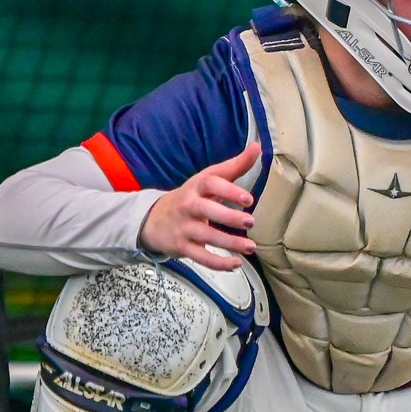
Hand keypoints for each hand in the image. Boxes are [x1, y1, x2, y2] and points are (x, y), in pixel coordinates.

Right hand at [138, 143, 260, 270]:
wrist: (153, 219)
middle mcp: (188, 206)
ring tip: (251, 247)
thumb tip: (257, 146)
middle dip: (228, 217)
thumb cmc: (191, 197)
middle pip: (206, 210)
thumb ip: (234, 166)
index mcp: (196, 187)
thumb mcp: (207, 178)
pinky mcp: (182, 247)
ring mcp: (184, 227)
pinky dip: (218, 263)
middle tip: (250, 222)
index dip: (228, 190)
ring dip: (229, 243)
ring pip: (206, 236)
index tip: (248, 199)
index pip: (210, 183)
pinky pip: (201, 257)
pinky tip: (236, 264)